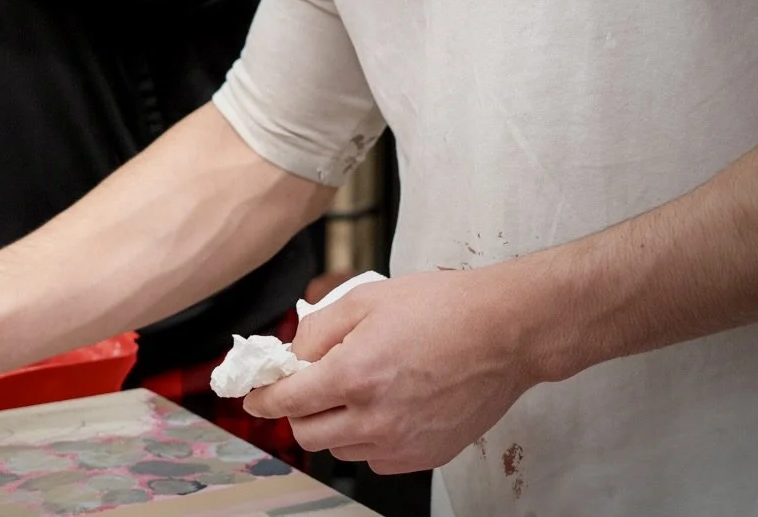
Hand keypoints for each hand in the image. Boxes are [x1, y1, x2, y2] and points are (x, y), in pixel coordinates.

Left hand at [245, 266, 539, 473]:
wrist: (503, 331)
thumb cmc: (441, 308)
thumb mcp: (365, 299)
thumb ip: (319, 329)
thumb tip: (294, 354)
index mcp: (355, 375)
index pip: (290, 401)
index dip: (264, 399)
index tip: (253, 396)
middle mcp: (376, 419)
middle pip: (309, 434)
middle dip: (297, 411)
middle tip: (305, 384)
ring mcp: (404, 443)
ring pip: (343, 450)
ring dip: (334, 425)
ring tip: (354, 388)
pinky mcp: (427, 455)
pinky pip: (377, 459)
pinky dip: (368, 438)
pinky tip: (383, 406)